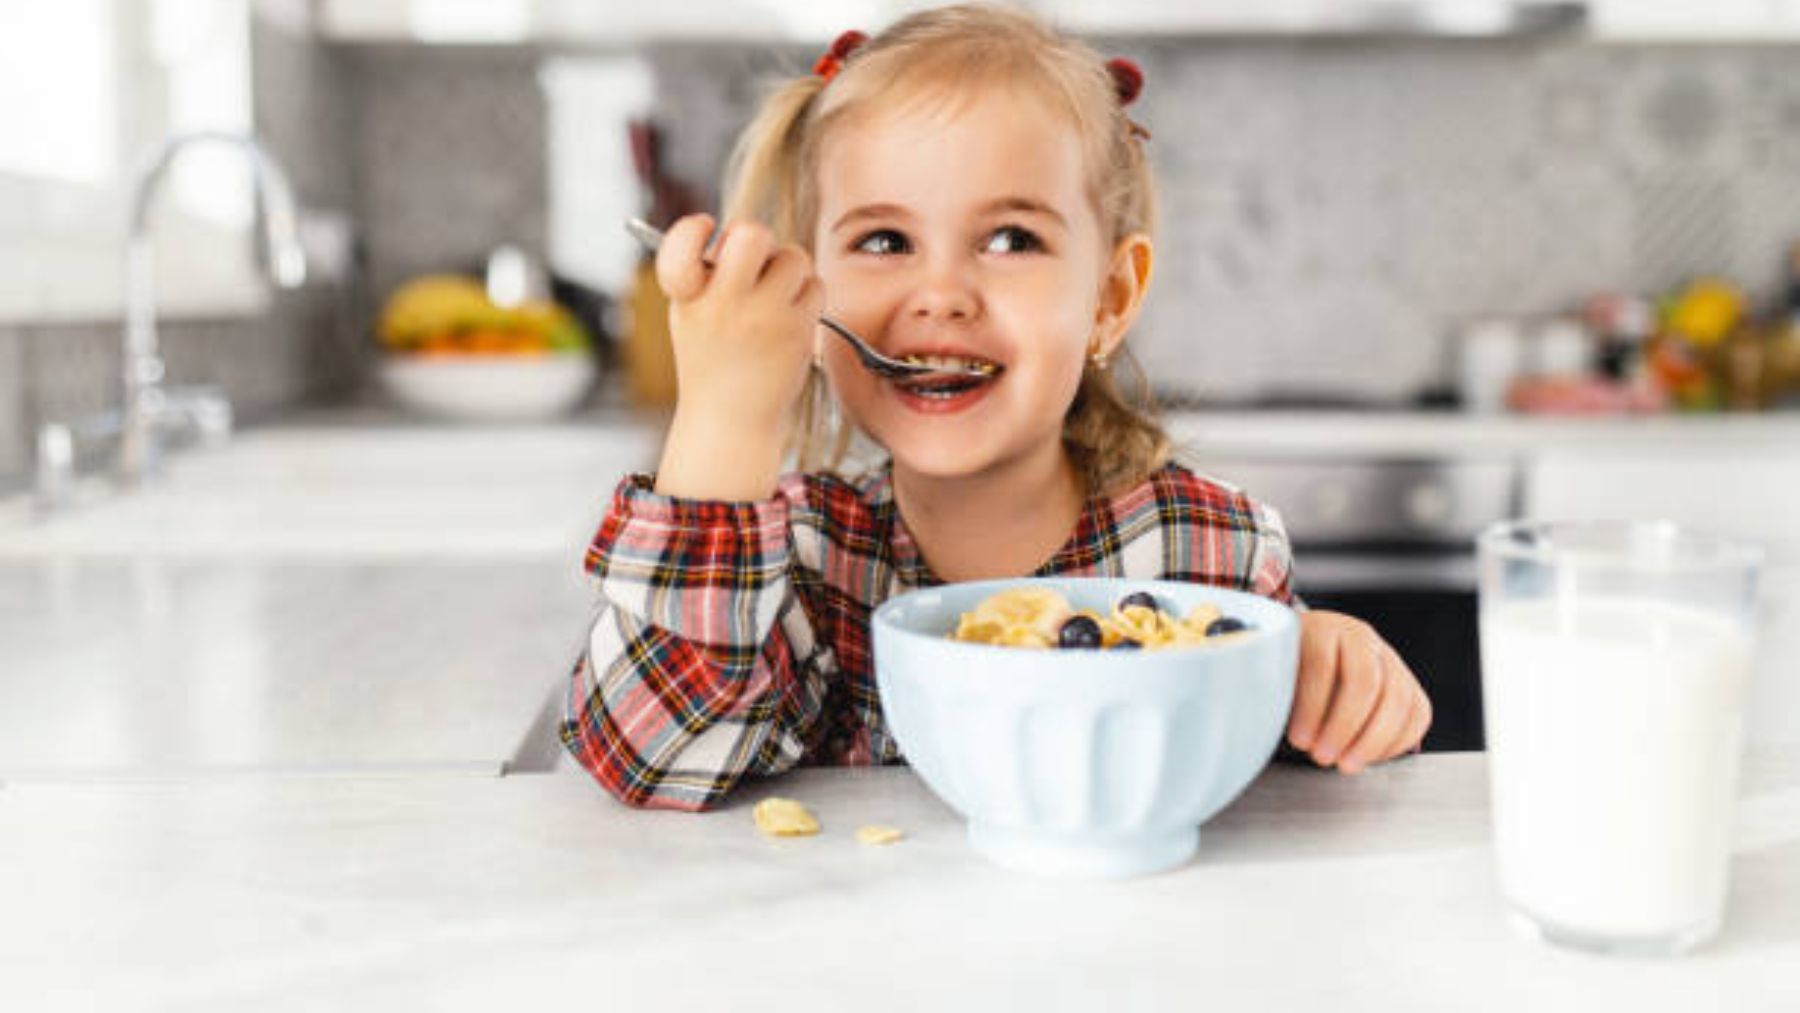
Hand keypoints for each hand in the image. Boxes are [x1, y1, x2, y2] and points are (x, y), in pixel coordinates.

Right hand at [656, 214, 822, 429]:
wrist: (731, 419)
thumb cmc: (711, 361)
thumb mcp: (690, 314)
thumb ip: (707, 273)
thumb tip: (740, 234)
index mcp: (688, 297)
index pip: (682, 241)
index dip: (694, 228)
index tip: (707, 229)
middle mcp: (724, 304)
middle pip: (752, 234)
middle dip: (757, 238)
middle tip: (753, 261)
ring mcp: (764, 317)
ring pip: (794, 257)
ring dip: (788, 269)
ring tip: (774, 296)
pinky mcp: (797, 331)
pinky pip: (815, 286)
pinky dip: (807, 295)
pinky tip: (789, 317)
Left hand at [1287, 611, 1431, 773]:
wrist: (1318, 650)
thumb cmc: (1293, 667)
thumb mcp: (1277, 670)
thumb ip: (1274, 691)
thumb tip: (1261, 724)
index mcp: (1323, 629)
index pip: (1322, 664)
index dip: (1311, 707)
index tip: (1299, 739)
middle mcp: (1361, 638)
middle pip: (1365, 681)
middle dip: (1345, 727)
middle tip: (1324, 757)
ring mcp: (1390, 659)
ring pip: (1398, 699)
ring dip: (1373, 741)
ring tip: (1347, 765)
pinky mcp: (1410, 682)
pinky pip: (1418, 713)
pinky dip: (1397, 741)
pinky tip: (1371, 756)